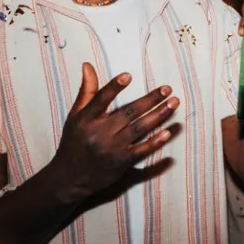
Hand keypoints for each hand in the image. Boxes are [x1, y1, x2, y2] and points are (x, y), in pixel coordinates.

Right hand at [51, 63, 179, 199]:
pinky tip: (168, 133)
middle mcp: (99, 133)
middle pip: (128, 113)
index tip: (129, 75)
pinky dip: (154, 142)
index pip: (101, 100)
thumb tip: (88, 65)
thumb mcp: (76, 115)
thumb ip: (86, 91)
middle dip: (150, 100)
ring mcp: (111, 148)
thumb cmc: (74, 141)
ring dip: (159, 116)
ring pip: (139, 129)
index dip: (114, 87)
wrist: (70, 177)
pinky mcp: (120, 163)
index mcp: (86, 119)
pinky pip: (141, 151)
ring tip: (174, 103)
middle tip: (167, 89)